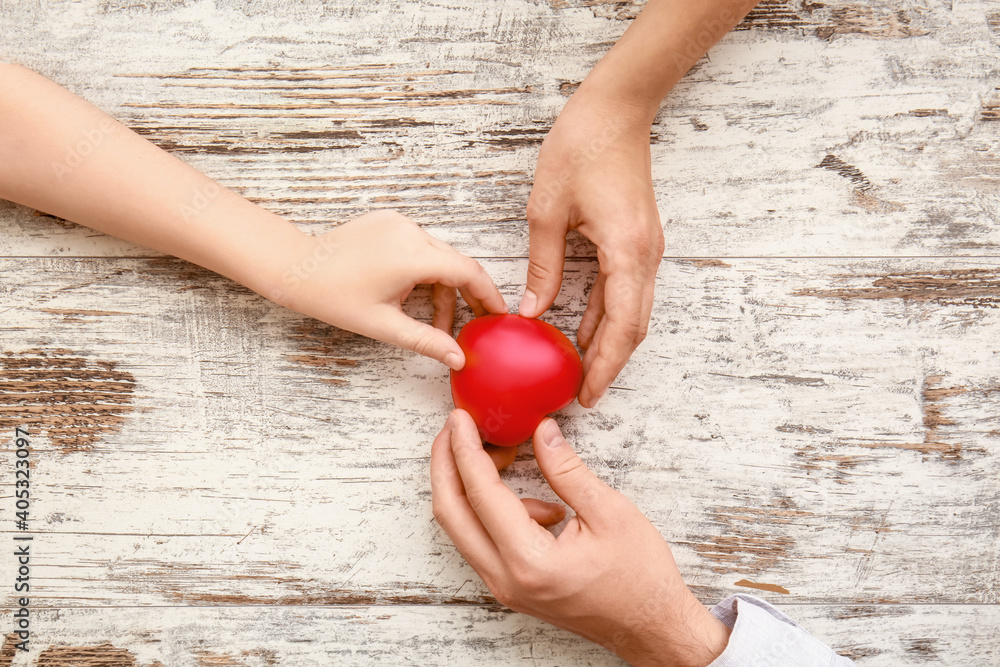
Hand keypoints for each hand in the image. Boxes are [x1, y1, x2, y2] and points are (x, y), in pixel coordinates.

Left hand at [278, 210, 506, 369]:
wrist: (297, 268)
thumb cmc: (334, 297)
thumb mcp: (385, 325)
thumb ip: (427, 341)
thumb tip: (458, 358)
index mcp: (413, 256)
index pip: (468, 271)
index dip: (489, 293)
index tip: (500, 314)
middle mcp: (411, 232)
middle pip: (455, 264)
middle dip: (466, 296)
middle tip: (474, 324)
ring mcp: (400, 223)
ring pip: (438, 257)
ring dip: (442, 288)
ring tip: (434, 323)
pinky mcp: (389, 221)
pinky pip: (420, 246)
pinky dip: (425, 270)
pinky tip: (415, 296)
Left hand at [430, 410, 730, 666]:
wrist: (651, 627)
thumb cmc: (639, 577)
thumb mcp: (610, 512)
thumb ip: (567, 470)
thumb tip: (541, 430)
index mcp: (530, 561)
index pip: (481, 495)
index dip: (465, 449)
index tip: (459, 418)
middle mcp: (506, 579)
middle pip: (451, 513)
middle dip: (446, 464)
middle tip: (455, 427)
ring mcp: (504, 586)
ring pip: (462, 527)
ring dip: (468, 485)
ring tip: (503, 454)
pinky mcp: (510, 585)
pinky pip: (483, 539)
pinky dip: (493, 509)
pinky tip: (537, 501)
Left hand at [522, 86, 663, 407]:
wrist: (617, 108)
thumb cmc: (582, 147)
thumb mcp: (547, 210)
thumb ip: (542, 266)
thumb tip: (532, 311)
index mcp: (627, 250)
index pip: (622, 325)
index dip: (604, 365)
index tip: (586, 394)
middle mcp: (646, 255)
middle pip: (634, 327)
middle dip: (609, 365)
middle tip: (582, 394)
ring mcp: (647, 248)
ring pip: (634, 312)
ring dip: (610, 343)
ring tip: (580, 370)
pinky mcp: (640, 240)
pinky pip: (628, 291)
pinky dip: (609, 316)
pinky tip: (584, 329)